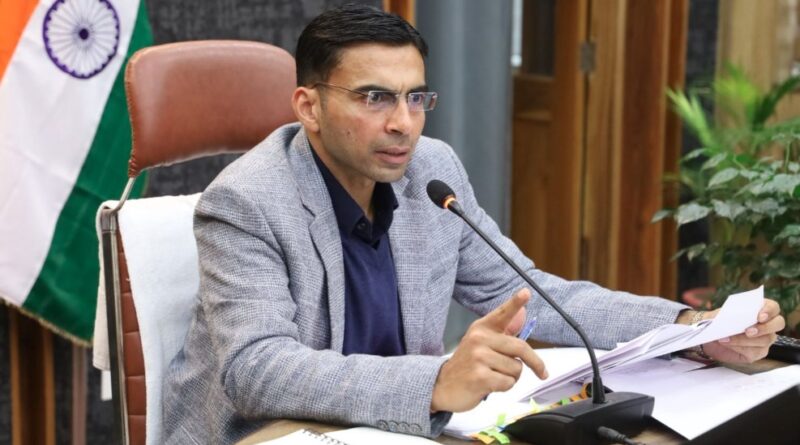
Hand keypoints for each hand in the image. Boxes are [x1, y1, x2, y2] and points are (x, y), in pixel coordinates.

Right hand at [430, 288, 547, 412]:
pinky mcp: (480, 377)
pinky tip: (490, 385)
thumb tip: (522, 314)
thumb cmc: (468, 365)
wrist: (442, 386)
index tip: (526, 292)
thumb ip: (503, 332)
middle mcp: (479, 338)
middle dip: (535, 363)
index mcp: (482, 328)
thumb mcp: (482, 344)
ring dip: (511, 377)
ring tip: (494, 376)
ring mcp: (479, 357)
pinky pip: (509, 382)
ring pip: (517, 368)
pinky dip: (505, 387)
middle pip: (521, 347)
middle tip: (542, 372)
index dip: (515, 303)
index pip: (502, 313)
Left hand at [683, 300, 784, 363]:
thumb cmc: (717, 322)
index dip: (769, 311)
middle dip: (764, 328)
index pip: (774, 307)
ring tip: (726, 337)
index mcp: (760, 309)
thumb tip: (733, 316)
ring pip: (765, 340)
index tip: (759, 317)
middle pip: (778, 324)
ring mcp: (765, 339)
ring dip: (744, 339)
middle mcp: (767, 324)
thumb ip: (727, 313)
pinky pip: (754, 352)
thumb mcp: (719, 314)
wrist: (709, 337)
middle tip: (748, 331)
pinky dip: (739, 347)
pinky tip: (727, 343)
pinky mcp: (758, 352)